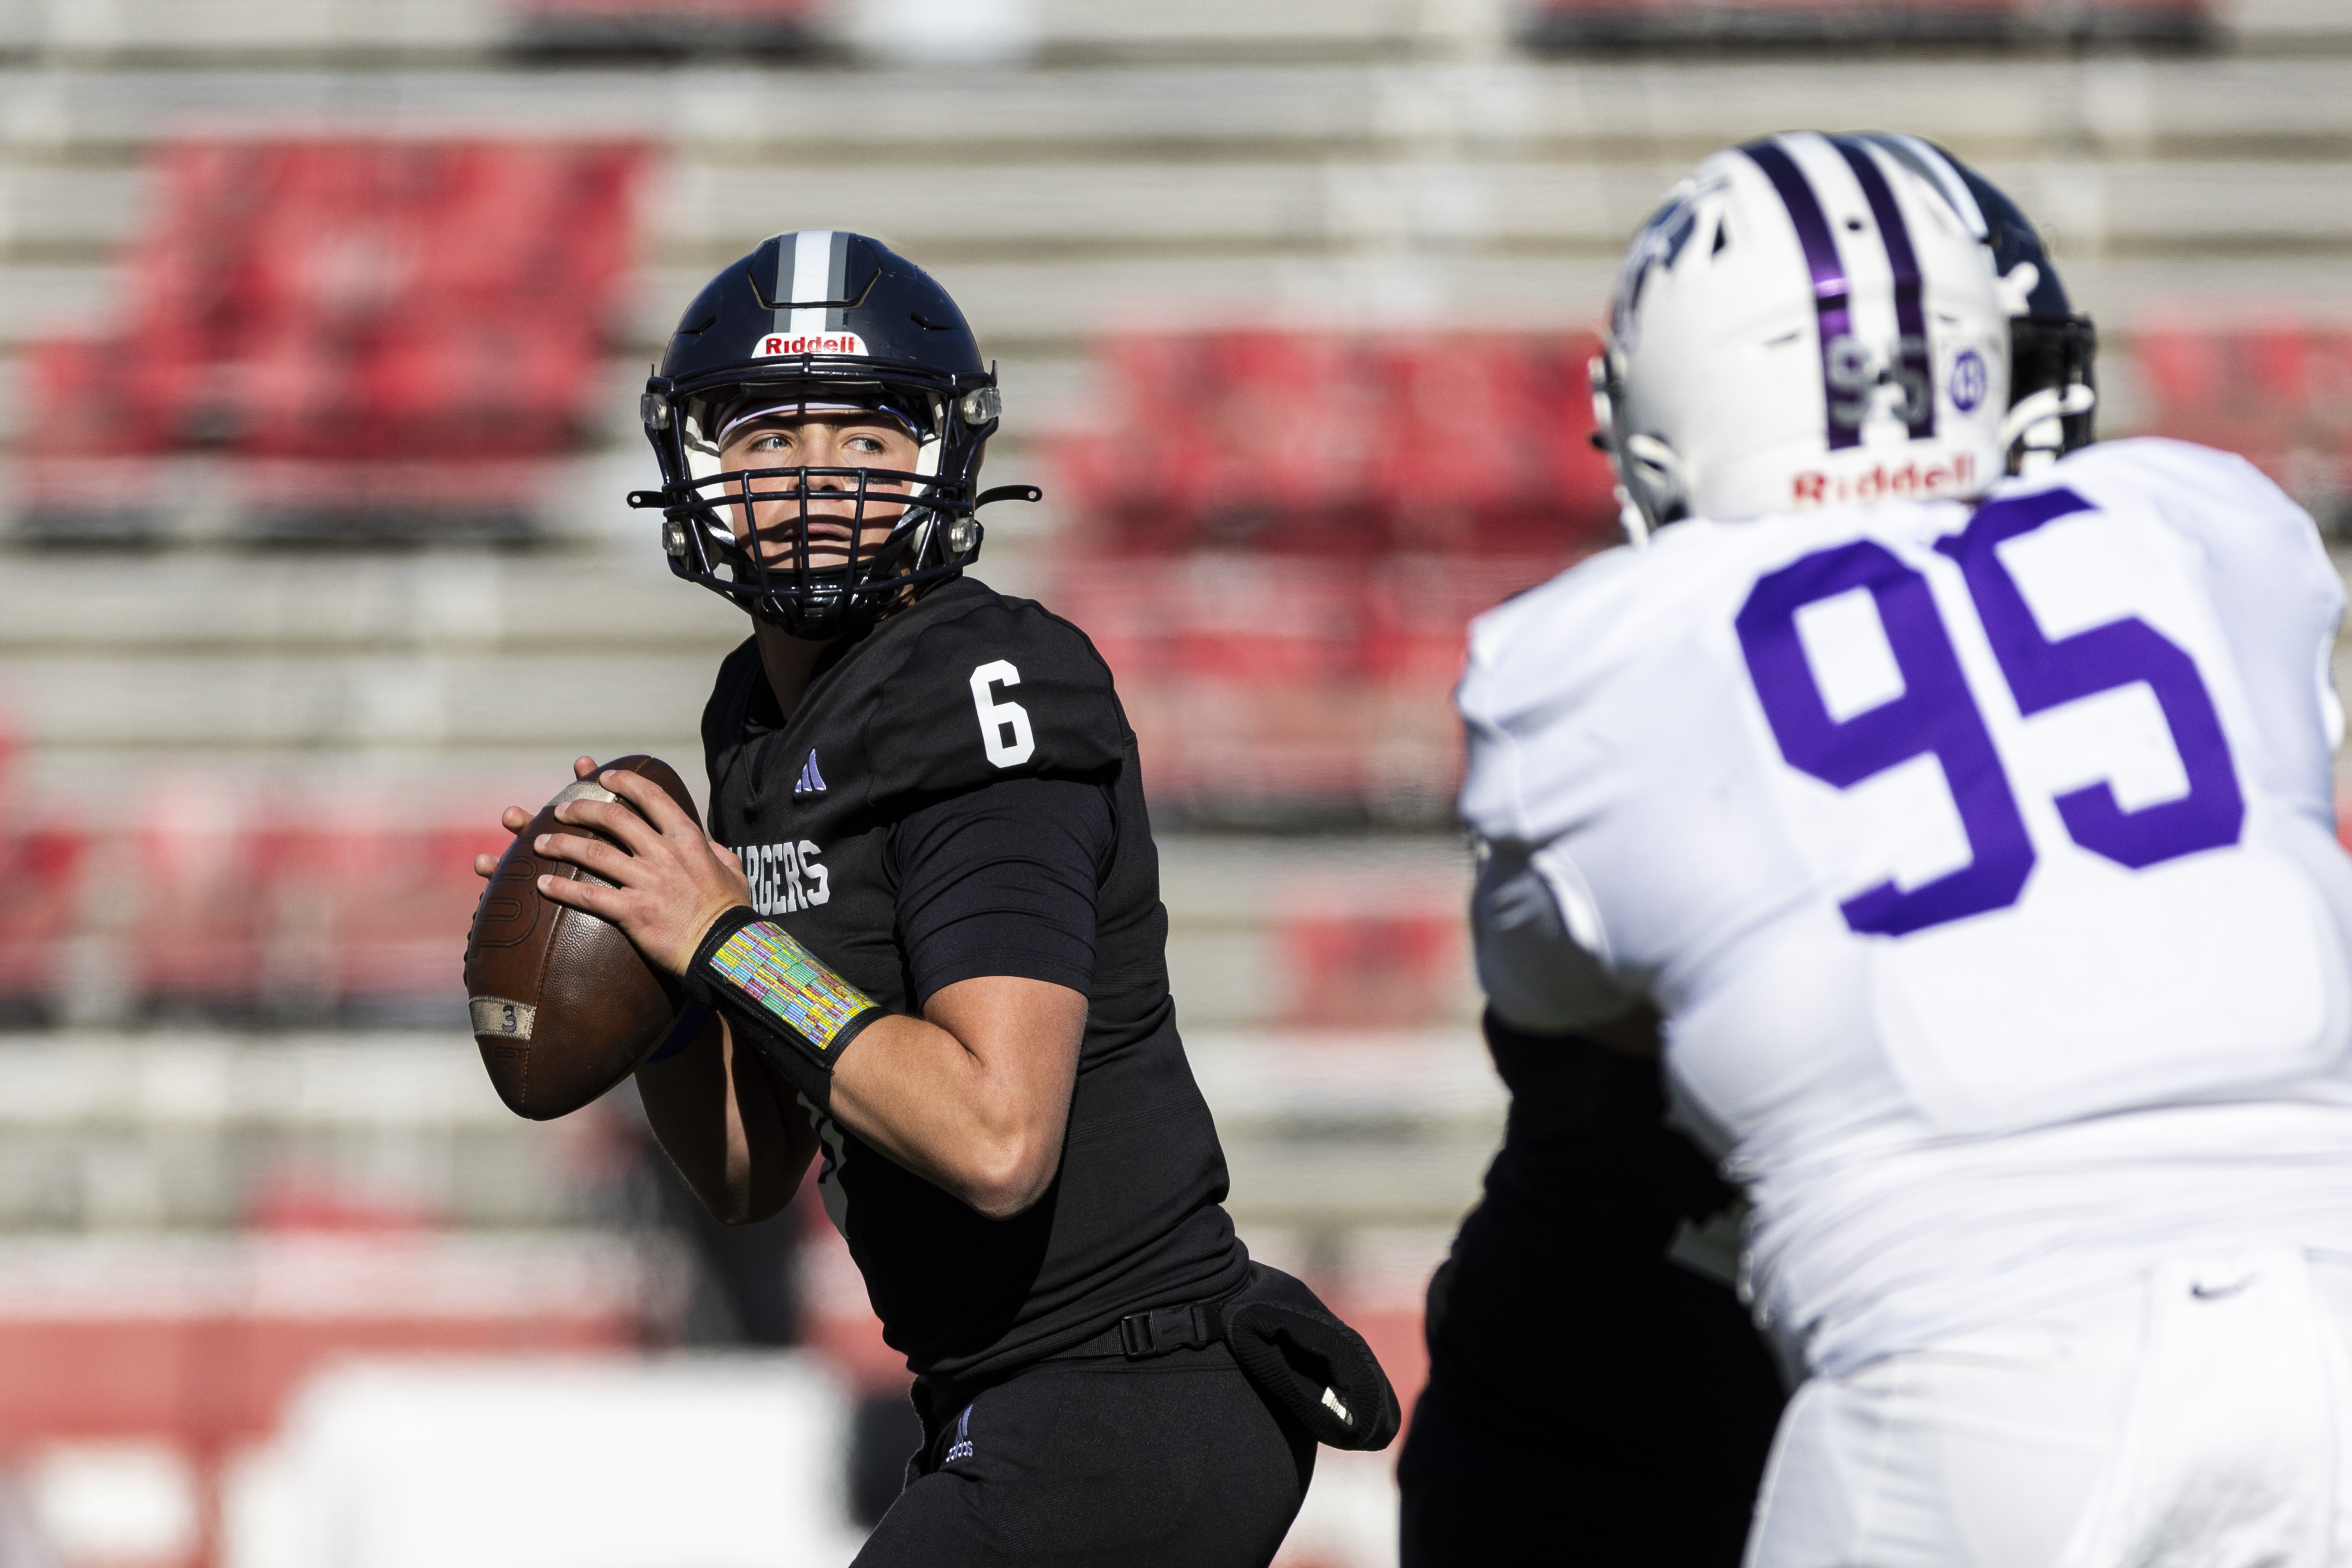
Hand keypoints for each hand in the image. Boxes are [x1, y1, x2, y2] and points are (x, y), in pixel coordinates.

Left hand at [482, 758, 753, 977]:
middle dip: (582, 808)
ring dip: (562, 845)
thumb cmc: (730, 912)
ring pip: (594, 854)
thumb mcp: (733, 872)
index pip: (652, 797)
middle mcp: (664, 854)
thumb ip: (718, 853)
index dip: (624, 782)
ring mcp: (647, 882)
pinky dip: (563, 889)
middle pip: (614, 819)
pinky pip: (590, 896)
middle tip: (561, 810)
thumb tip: (711, 845)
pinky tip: (542, 885)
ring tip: (539, 842)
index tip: (602, 777)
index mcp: (688, 839)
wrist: (724, 949)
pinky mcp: (633, 912)